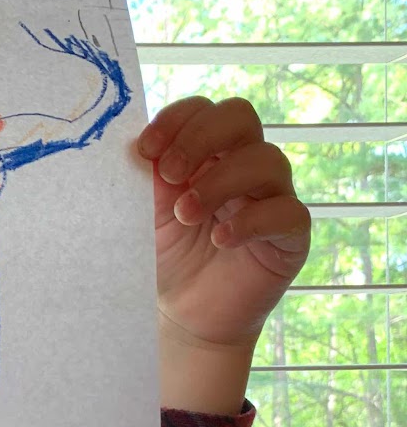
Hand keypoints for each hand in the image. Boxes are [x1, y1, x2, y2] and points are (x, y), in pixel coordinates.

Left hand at [137, 96, 310, 350]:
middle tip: (170, 174)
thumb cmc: (167, 257)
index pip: (204, 110)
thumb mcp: (146, 214)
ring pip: (267, 161)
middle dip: (201, 138)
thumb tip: (136, 149)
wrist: (183, 315)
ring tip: (186, 214)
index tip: (146, 149)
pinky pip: (287, 213)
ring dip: (220, 182)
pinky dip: (251, 221)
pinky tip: (221, 239)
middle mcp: (244, 164)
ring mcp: (272, 197)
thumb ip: (146, 179)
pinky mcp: (291, 236)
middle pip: (241, 117)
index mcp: (208, 152)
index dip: (178, 120)